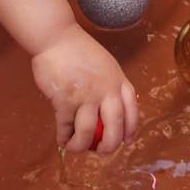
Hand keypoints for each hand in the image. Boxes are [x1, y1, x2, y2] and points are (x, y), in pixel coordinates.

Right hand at [30, 23, 139, 153]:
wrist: (56, 37)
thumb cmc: (79, 49)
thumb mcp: (105, 64)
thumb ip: (110, 85)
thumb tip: (108, 112)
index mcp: (118, 81)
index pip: (132, 110)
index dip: (131, 129)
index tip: (126, 140)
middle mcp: (106, 91)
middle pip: (115, 127)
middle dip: (109, 145)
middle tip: (101, 151)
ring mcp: (86, 96)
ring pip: (89, 132)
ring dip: (81, 145)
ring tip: (76, 146)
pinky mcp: (65, 101)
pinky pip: (66, 127)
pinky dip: (64, 137)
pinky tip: (62, 139)